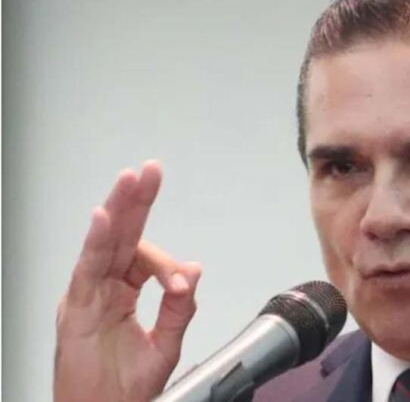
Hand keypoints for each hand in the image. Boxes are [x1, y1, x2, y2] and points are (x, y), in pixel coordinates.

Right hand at [54, 161, 201, 401]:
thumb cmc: (126, 388)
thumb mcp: (165, 345)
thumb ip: (180, 309)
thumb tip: (193, 271)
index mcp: (125, 292)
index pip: (145, 258)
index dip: (166, 264)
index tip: (180, 283)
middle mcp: (104, 288)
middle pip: (122, 236)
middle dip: (137, 201)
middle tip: (150, 171)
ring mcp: (87, 296)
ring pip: (103, 244)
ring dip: (118, 210)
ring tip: (131, 180)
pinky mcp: (74, 310)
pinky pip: (86, 271)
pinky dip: (95, 243)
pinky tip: (105, 219)